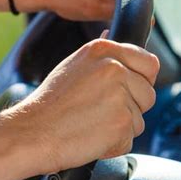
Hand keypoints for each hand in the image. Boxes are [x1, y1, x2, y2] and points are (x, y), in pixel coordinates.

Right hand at [0, 38, 158, 179]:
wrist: (31, 132)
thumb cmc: (47, 106)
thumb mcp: (73, 66)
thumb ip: (100, 56)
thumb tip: (110, 33)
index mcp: (104, 50)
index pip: (149, 64)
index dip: (140, 83)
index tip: (124, 93)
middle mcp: (115, 68)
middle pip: (148, 95)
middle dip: (130, 109)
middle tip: (98, 114)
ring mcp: (120, 95)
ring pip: (139, 120)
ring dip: (120, 129)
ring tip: (90, 125)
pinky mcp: (121, 122)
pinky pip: (129, 140)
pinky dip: (113, 146)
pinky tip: (90, 138)